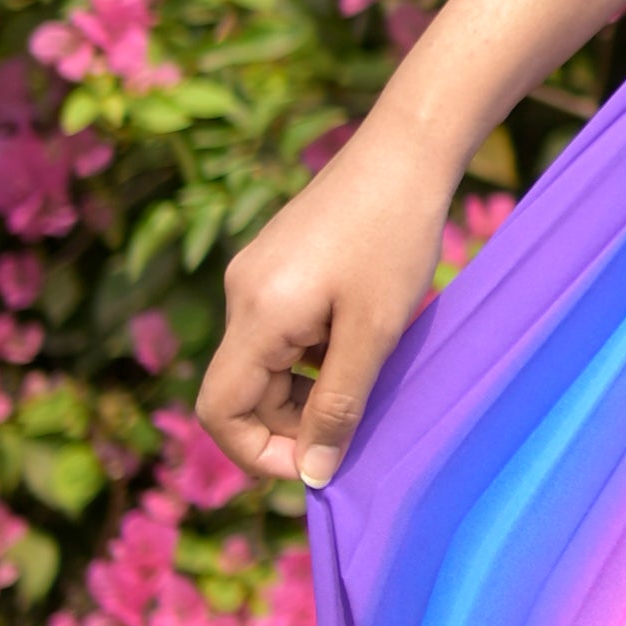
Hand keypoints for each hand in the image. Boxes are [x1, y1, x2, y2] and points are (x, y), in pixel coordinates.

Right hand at [195, 119, 459, 492]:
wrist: (406, 149)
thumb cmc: (395, 235)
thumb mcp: (374, 332)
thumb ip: (338, 405)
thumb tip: (312, 475)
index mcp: (255, 314)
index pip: (219, 412)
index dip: (258, 454)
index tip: (316, 464)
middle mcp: (241, 294)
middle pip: (241, 392)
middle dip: (290, 423)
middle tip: (356, 426)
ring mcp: (255, 276)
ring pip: (264, 364)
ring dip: (306, 389)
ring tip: (368, 377)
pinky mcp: (276, 265)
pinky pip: (279, 333)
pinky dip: (312, 356)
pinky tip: (361, 340)